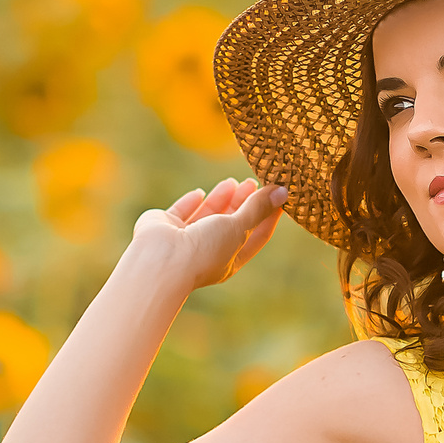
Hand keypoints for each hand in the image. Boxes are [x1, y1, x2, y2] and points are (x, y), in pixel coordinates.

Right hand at [131, 177, 290, 291]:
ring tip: (232, 181)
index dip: (268, 216)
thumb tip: (283, 191)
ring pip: (207, 216)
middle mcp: (208, 251)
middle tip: (252, 182)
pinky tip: (199, 193)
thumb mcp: (238, 228)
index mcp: (230, 259)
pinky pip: (181, 212)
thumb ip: (257, 209)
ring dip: (220, 199)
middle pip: (231, 223)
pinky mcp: (165, 228)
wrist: (160, 260)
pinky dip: (191, 203)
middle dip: (243, 203)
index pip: (256, 235)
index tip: (279, 196)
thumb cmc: (204, 251)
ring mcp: (185, 240)